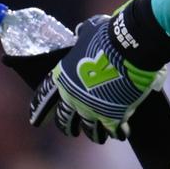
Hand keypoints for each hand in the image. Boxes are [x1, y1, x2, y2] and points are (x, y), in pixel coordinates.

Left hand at [29, 4, 164, 143]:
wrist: (133, 45)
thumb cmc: (110, 34)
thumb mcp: (89, 31)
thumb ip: (83, 37)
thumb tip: (82, 33)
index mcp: (62, 78)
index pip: (43, 99)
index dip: (39, 111)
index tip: (36, 121)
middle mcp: (73, 97)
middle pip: (64, 119)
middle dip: (66, 126)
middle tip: (71, 131)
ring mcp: (93, 109)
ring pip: (88, 129)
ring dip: (92, 133)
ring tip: (97, 137)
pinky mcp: (114, 115)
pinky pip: (113, 129)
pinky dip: (117, 131)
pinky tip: (121, 132)